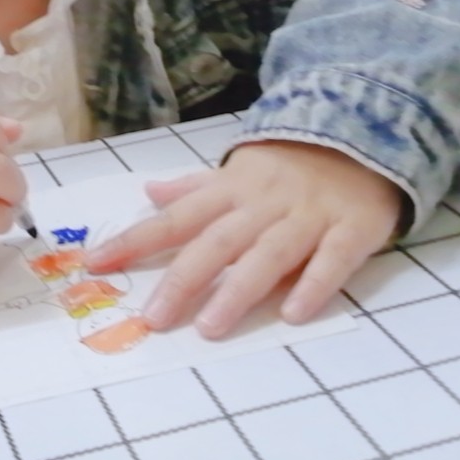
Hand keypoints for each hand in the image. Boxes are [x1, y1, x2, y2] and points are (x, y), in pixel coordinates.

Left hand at [85, 141, 401, 338]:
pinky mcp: (352, 228)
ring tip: (211, 328)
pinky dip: (314, 284)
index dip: (134, 240)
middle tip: (154, 319)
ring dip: (239, 290)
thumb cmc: (289, 165)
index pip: (174, 219)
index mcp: (230, 190)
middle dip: (183, 280)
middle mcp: (263, 204)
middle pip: (216, 242)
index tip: (96, 264)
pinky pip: (333, 259)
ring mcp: (307, 216)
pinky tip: (294, 313)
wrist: (363, 130)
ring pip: (269, 254)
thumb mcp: (236, 171)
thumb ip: (194, 189)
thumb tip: (147, 194)